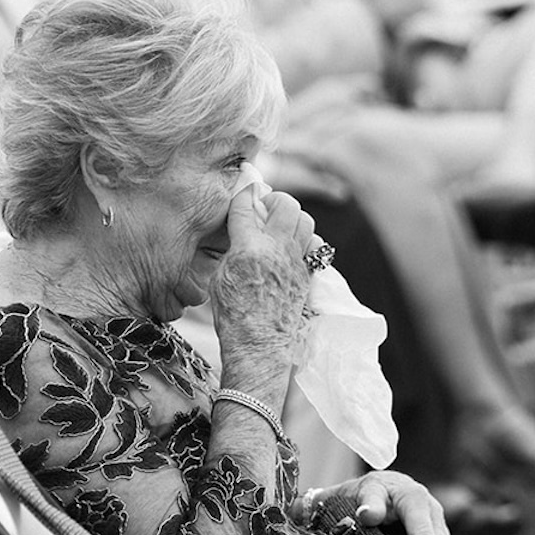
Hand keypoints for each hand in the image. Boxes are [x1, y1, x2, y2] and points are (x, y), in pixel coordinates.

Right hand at [210, 180, 312, 385]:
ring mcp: (295, 261)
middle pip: (284, 203)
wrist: (259, 343)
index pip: (247, 205)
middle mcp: (275, 250)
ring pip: (305, 219)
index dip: (244, 193)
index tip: (244, 191)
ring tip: (279, 228)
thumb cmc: (232, 315)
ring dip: (292, 217)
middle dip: (273, 200)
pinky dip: (306, 241)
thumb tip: (240, 231)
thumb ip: (232, 248)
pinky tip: (292, 250)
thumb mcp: (219, 277)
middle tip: (264, 211)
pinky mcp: (306, 274)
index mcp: (247, 248)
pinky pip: (315, 244)